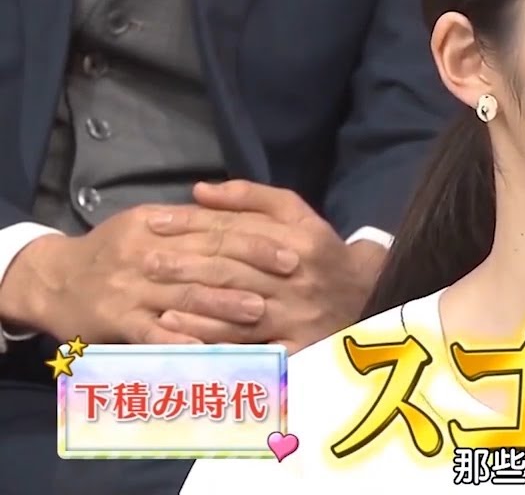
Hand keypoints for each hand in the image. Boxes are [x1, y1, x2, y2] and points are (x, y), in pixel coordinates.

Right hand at [0, 207, 272, 344]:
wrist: (56, 280)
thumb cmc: (113, 249)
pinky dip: (182, 340)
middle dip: (251, 268)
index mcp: (157, 225)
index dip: (255, 240)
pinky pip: (154, 333)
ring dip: (224, 305)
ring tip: (260, 311)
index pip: (214, 230)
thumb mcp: (146, 221)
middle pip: (206, 260)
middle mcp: (146, 253)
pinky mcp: (117, 320)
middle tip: (290, 276)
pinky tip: (209, 347)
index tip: (290, 249)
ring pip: (185, 297)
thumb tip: (235, 210)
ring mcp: (131, 289)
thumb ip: (191, 218)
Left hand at [145, 180, 383, 351]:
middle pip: (231, 270)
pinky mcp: (295, 349)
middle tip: (143, 261)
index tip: (154, 222)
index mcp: (300, 240)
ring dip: (191, 305)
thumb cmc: (320, 252)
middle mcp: (298, 278)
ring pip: (234, 310)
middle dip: (183, 264)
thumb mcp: (297, 214)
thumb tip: (200, 191)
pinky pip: (246, 347)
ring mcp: (296, 317)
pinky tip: (181, 336)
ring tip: (153, 297)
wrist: (365, 296)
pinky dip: (211, 342)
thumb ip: (252, 198)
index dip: (192, 224)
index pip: (236, 230)